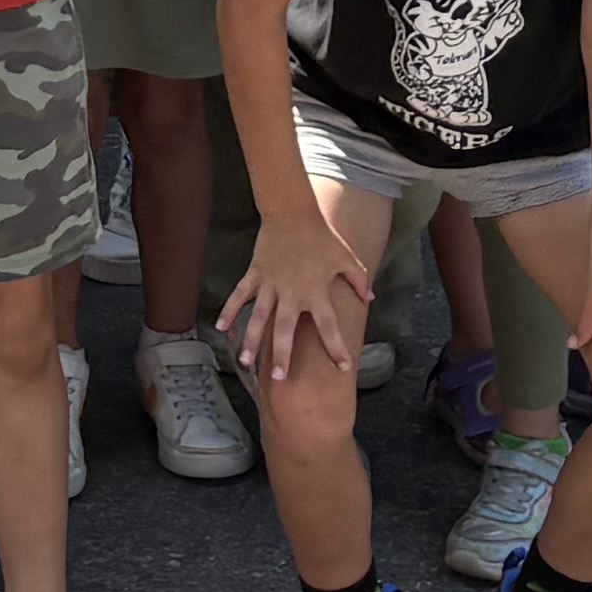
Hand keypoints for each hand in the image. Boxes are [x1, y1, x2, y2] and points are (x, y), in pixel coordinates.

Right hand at [214, 210, 371, 384]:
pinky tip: (221, 328)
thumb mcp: (346, 258)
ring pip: (258, 318)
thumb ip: (358, 280)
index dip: (336, 348)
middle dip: (283, 356)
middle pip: (286, 330)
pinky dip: (229, 310)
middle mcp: (291, 294)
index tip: (343, 368)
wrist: (292, 212)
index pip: (329, 327)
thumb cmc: (321, 236)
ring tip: (245, 362)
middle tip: (279, 379)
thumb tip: (370, 298)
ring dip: (252, 341)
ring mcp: (270, 286)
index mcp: (315, 292)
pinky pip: (239, 296)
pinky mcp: (255, 275)